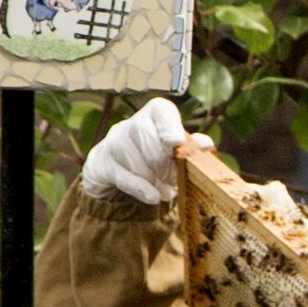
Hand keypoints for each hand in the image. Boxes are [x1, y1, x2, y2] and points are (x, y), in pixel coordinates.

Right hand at [76, 96, 187, 210]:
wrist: (118, 174)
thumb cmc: (155, 159)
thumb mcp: (175, 152)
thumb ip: (191, 148)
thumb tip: (206, 145)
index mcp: (154, 116)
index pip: (160, 109)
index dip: (169, 125)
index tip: (178, 143)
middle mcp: (130, 123)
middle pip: (145, 134)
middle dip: (163, 161)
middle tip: (174, 179)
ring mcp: (112, 141)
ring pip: (133, 157)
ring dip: (153, 178)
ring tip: (166, 191)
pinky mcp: (101, 162)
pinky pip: (122, 175)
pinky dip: (141, 188)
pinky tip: (153, 197)